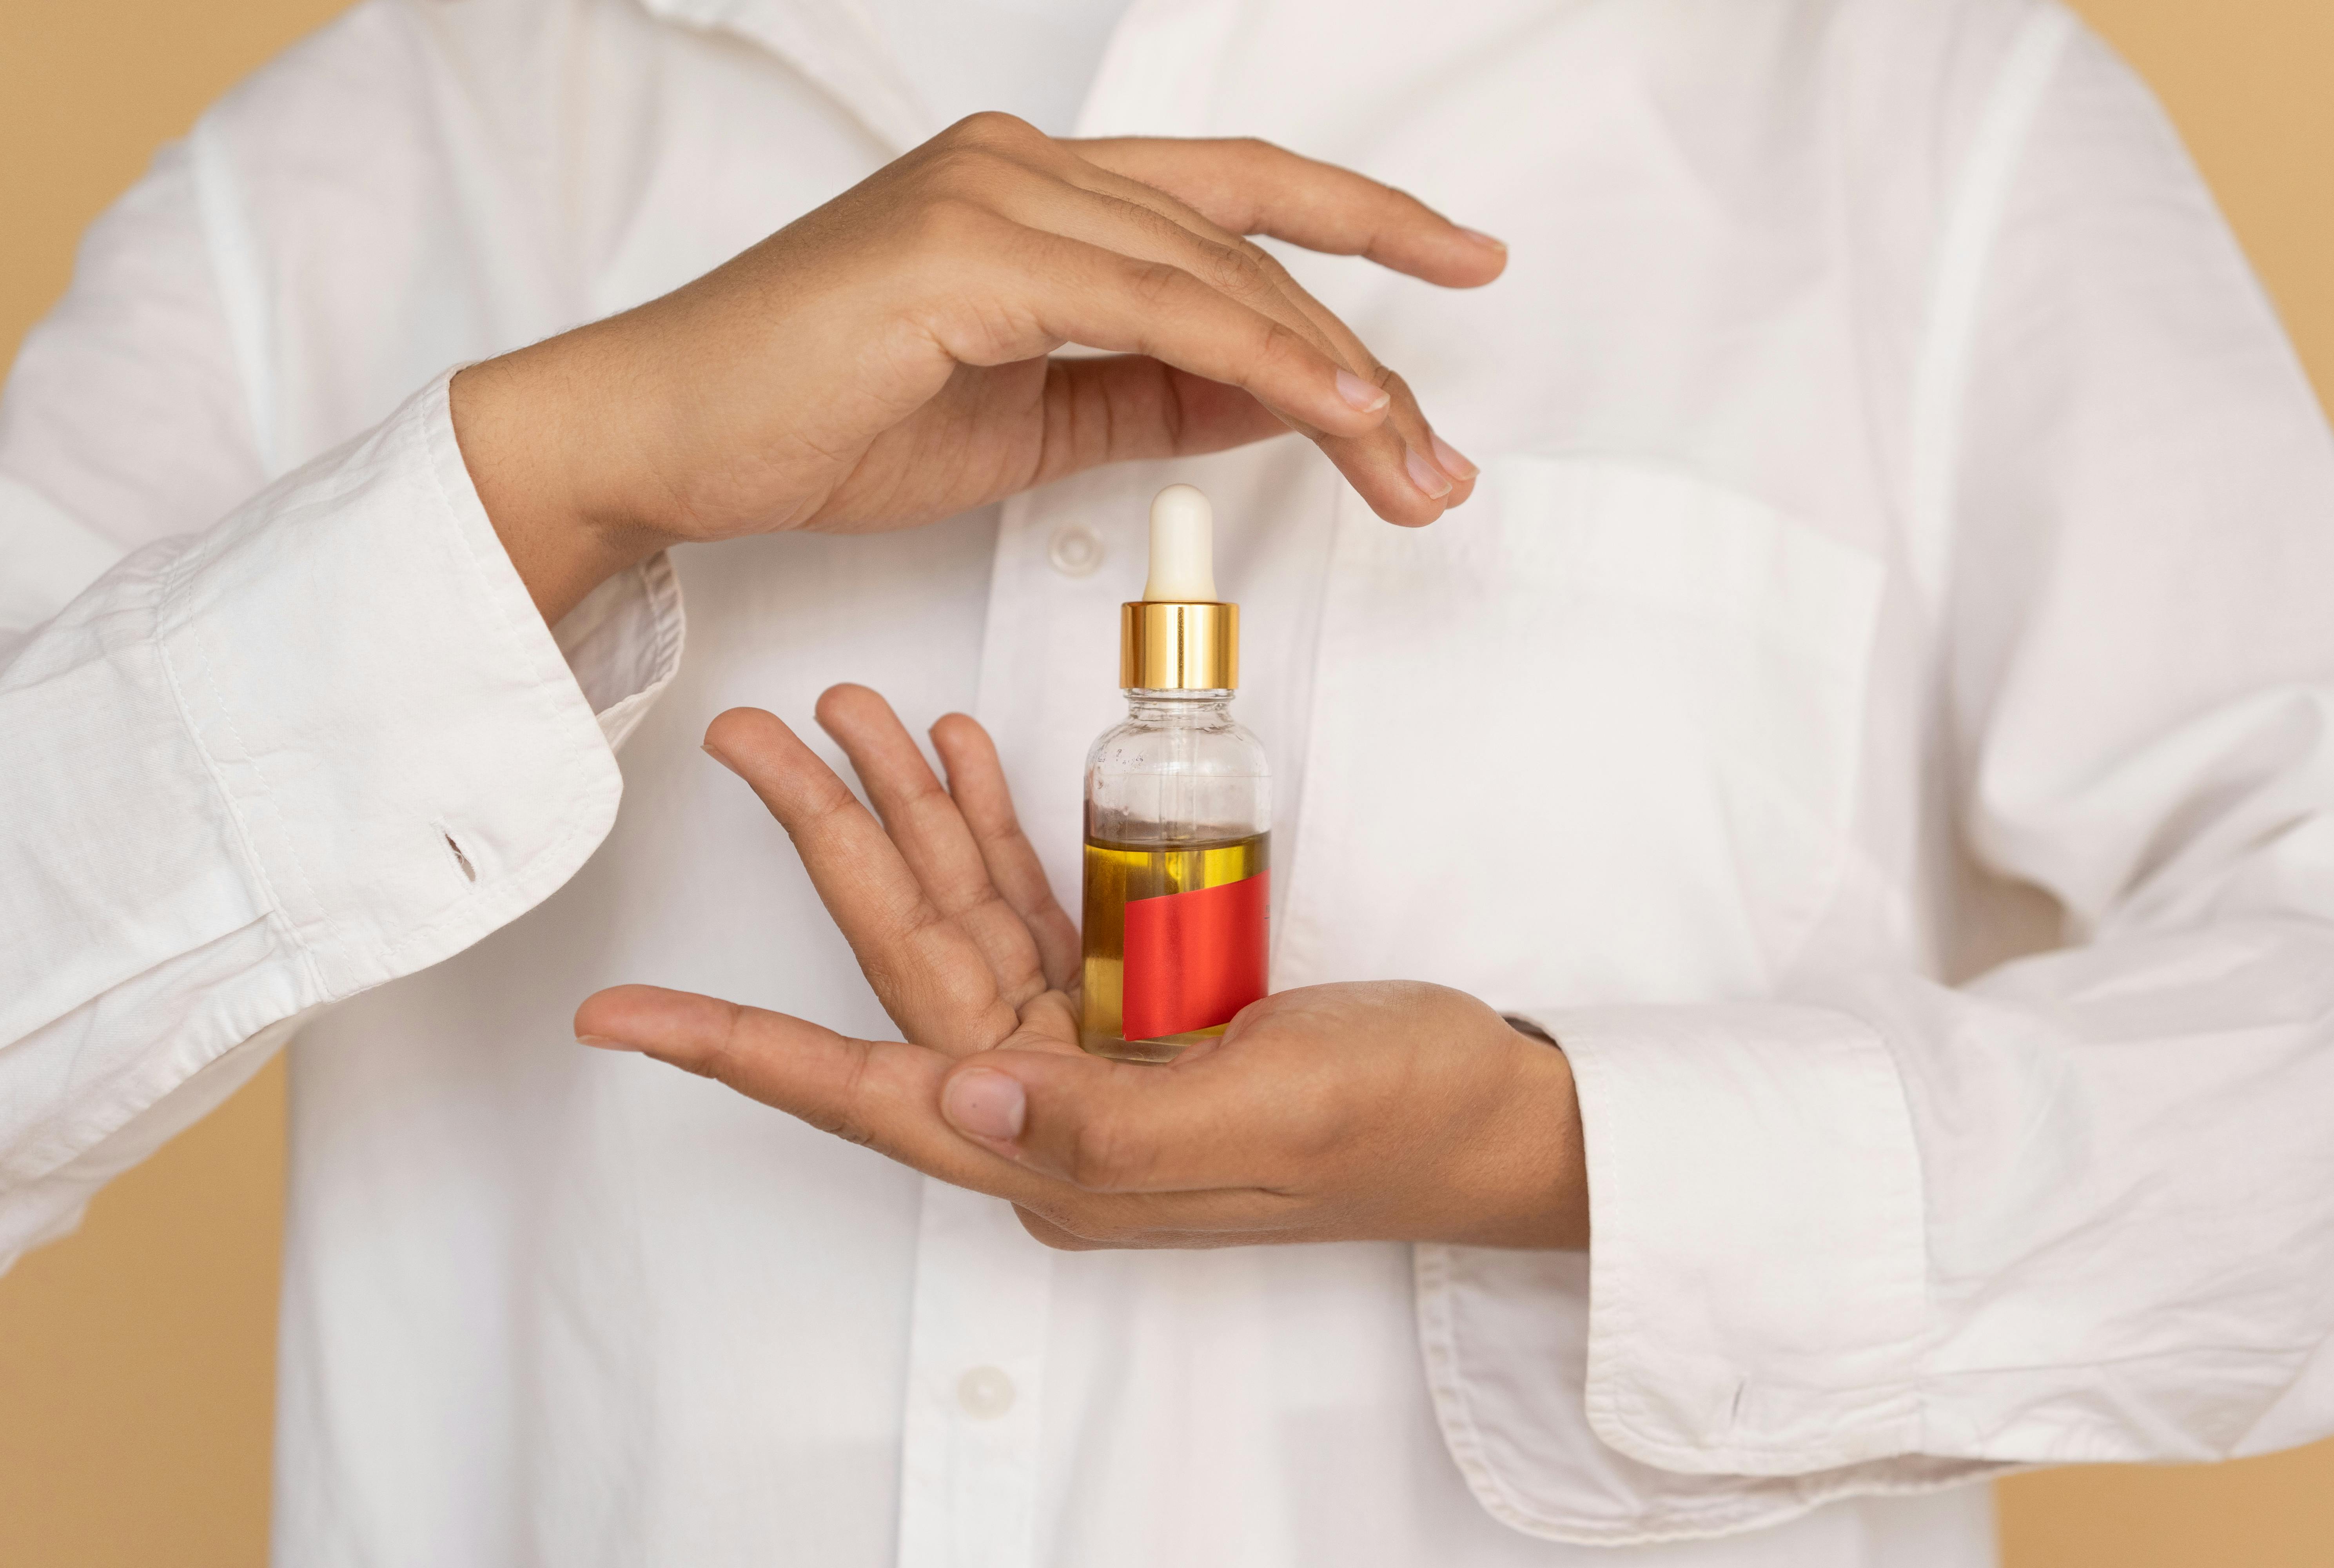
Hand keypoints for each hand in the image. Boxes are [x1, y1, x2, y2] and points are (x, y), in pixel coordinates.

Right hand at [453, 115, 1504, 621]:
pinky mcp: (965, 255)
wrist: (666, 438)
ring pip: (1220, 279)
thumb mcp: (1025, 419)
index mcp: (1032, 192)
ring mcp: (993, 197)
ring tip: (1410, 464)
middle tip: (1437, 458)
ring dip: (1334, 377)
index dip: (1358, 226)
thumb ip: (1148, 394)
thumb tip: (1272, 399)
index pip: (1231, 199)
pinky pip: (1155, 309)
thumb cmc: (818, 421)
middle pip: (1246, 249)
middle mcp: (1023, 169)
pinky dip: (1260, 360)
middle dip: (1361, 357)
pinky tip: (1337, 411)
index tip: (1458, 263)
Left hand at [573, 687, 1586, 1250]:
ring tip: (845, 711)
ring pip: (966, 916)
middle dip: (830, 852)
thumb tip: (956, 1106)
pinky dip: (997, 830)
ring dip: (908, 817)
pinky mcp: (1144, 993)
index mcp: (1060, 1155)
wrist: (1505, 1113)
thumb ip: (1108, 1131)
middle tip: (756, 741)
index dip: (743, 1051)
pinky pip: (1039, 903)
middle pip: (908, 965)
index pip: (873, 1090)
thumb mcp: (1270, 1120)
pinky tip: (955, 760)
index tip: (624, 1019)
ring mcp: (1095, 1046)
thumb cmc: (1405, 1122)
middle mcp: (1054, 1105)